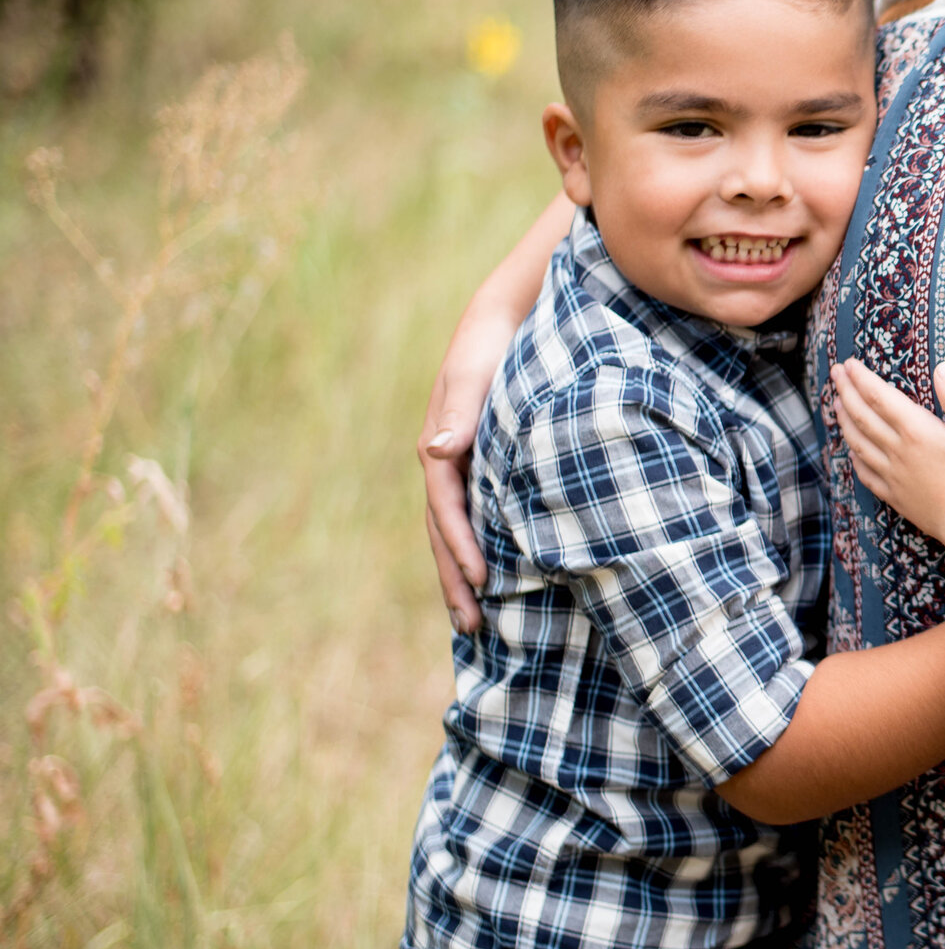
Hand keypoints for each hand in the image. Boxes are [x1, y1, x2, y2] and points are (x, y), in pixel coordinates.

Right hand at [421, 325, 508, 634]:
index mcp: (440, 448)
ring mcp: (461, 467)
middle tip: (471, 628)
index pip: (446, 510)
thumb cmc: (491, 346)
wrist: (502, 320)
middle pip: (443, 532)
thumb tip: (439, 451)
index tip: (482, 583)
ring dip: (462, 574)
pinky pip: (475, 516)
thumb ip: (459, 411)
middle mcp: (444, 463)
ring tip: (476, 622)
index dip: (461, 547)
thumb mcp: (475, 373)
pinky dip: (478, 548)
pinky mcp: (481, 464)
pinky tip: (495, 578)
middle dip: (454, 580)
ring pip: (456, 531)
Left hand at [833, 359, 944, 542]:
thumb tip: (942, 367)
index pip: (880, 397)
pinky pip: (866, 474)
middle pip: (863, 417)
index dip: (862, 378)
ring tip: (837, 406)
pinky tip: (853, 452)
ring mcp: (893, 475)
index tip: (849, 364)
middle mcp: (897, 450)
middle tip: (836, 374)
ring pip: (859, 443)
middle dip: (846, 392)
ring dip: (845, 421)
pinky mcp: (896, 496)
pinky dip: (855, 459)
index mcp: (915, 430)